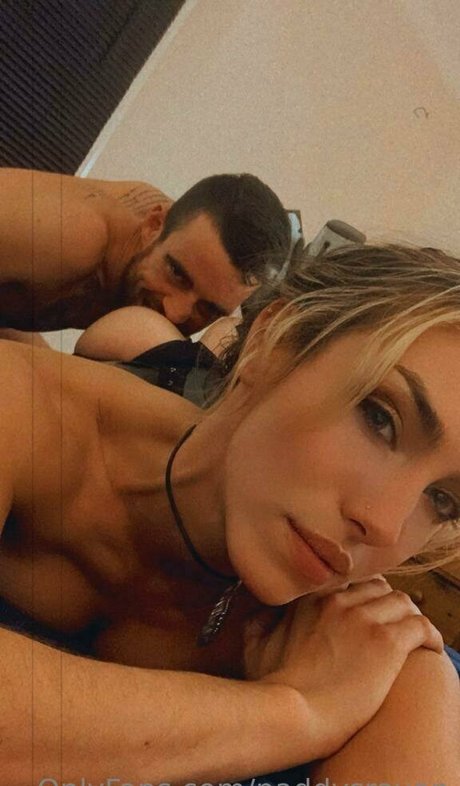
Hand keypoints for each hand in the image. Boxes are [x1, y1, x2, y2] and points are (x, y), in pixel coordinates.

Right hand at [244, 578, 442, 758]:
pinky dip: (429, 635)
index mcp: (311, 599)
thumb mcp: (256, 646)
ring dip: (410, 616)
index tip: (369, 612)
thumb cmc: (272, 688)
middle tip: (394, 624)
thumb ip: (260, 621)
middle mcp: (338, 601)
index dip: (363, 596)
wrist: (291, 714)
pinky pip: (420, 626)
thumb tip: (262, 612)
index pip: (350, 583)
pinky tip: (430, 647)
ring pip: (402, 602)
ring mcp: (364, 620)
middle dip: (388, 604)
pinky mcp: (387, 643)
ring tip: (414, 636)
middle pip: (378, 588)